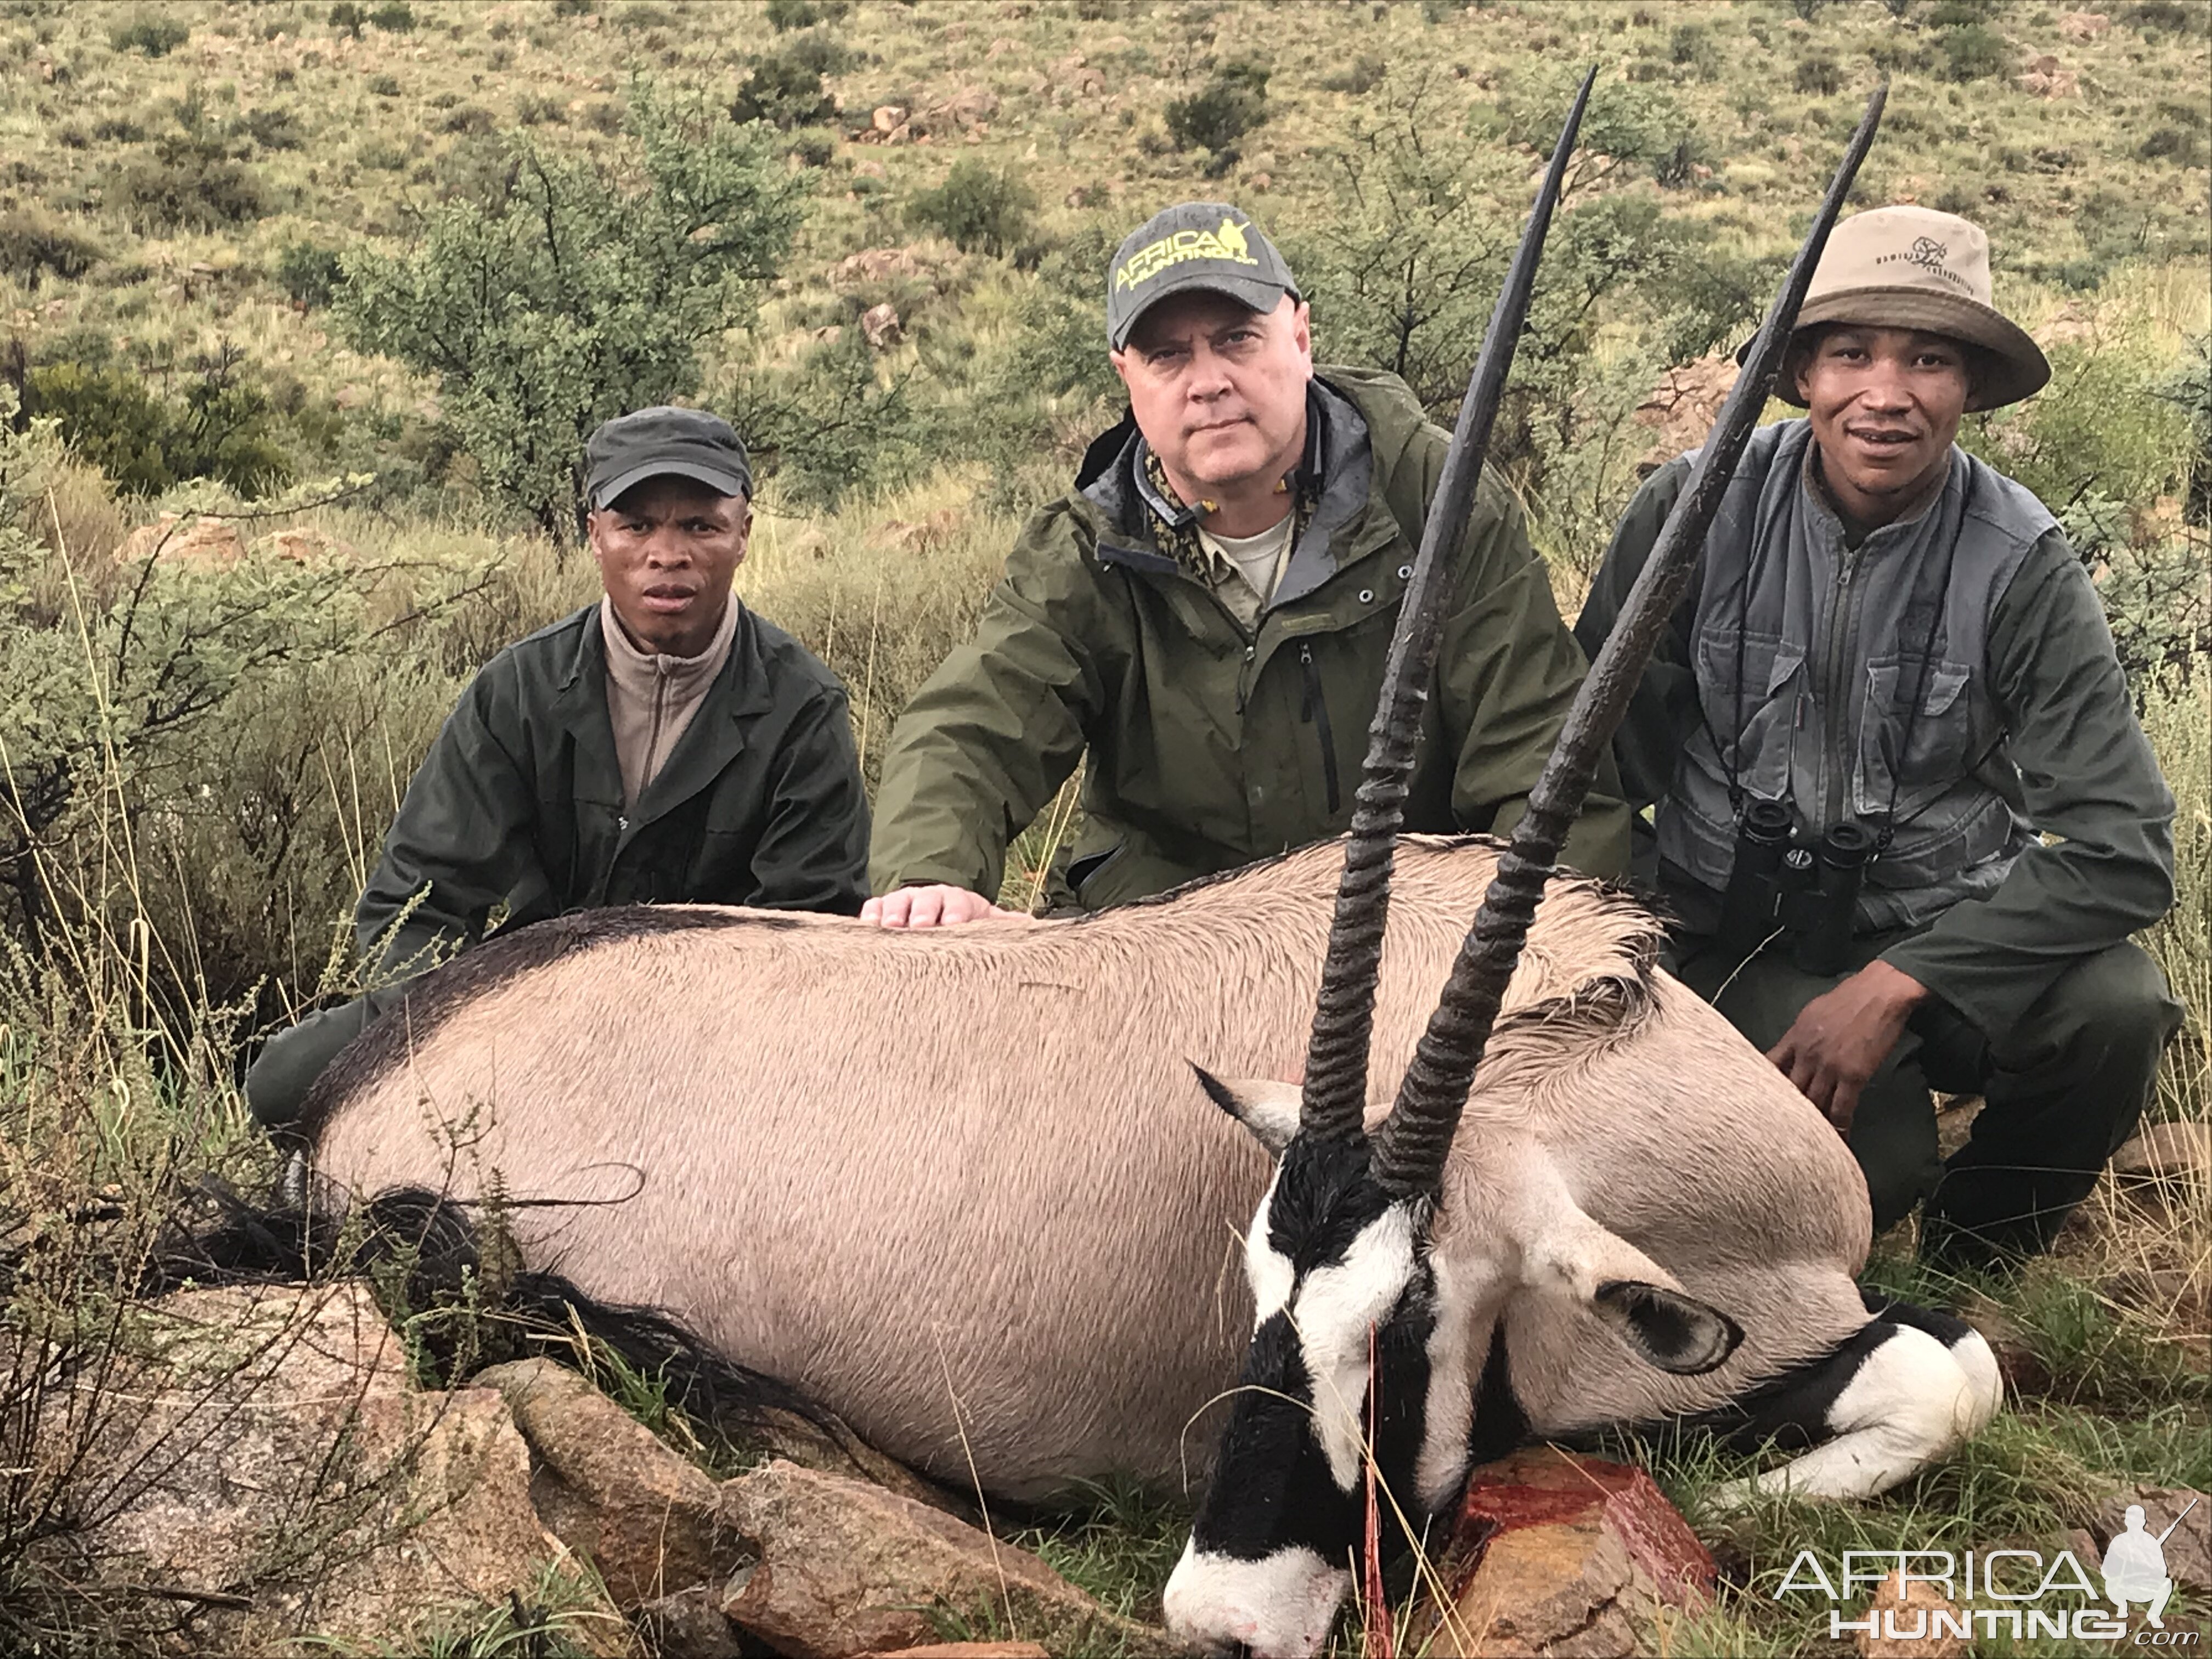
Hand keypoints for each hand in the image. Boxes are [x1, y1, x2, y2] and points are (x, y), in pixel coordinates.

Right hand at [859, 884, 1007, 928]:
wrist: (934, 907)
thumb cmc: (961, 920)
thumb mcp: (983, 919)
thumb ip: (1003, 923)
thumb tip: (1032, 924)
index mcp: (957, 901)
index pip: (958, 903)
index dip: (956, 911)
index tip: (955, 923)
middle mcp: (930, 898)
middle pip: (926, 901)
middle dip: (924, 912)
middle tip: (921, 925)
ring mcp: (905, 902)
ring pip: (898, 902)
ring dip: (894, 913)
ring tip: (891, 927)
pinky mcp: (884, 909)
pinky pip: (875, 907)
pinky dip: (870, 915)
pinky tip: (868, 926)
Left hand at [1767, 959, 1927, 1135]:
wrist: (1881, 992)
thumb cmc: (1849, 998)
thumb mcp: (1812, 1012)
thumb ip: (1798, 1035)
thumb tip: (1792, 1049)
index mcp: (1794, 1038)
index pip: (1768, 1068)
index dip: (1764, 1089)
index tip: (1760, 1105)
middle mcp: (1806, 1054)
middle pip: (1788, 1092)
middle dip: (1786, 1114)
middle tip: (1783, 1133)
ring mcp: (1828, 1066)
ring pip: (1813, 1104)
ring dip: (1813, 1125)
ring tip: (1811, 1142)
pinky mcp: (1853, 1074)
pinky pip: (1842, 1108)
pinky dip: (1840, 1127)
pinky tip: (1839, 1140)